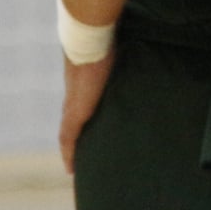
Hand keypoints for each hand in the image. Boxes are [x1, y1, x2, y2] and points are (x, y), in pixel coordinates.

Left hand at [58, 48, 114, 173]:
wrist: (90, 40)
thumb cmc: (106, 41)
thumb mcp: (117, 53)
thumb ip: (124, 55)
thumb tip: (142, 49)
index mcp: (83, 84)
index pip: (79, 107)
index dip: (82, 121)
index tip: (86, 132)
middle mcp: (74, 97)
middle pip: (70, 124)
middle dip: (75, 139)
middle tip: (80, 156)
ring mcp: (72, 106)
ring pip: (67, 134)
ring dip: (71, 149)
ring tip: (76, 167)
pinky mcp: (74, 114)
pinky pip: (68, 140)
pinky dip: (68, 153)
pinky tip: (70, 169)